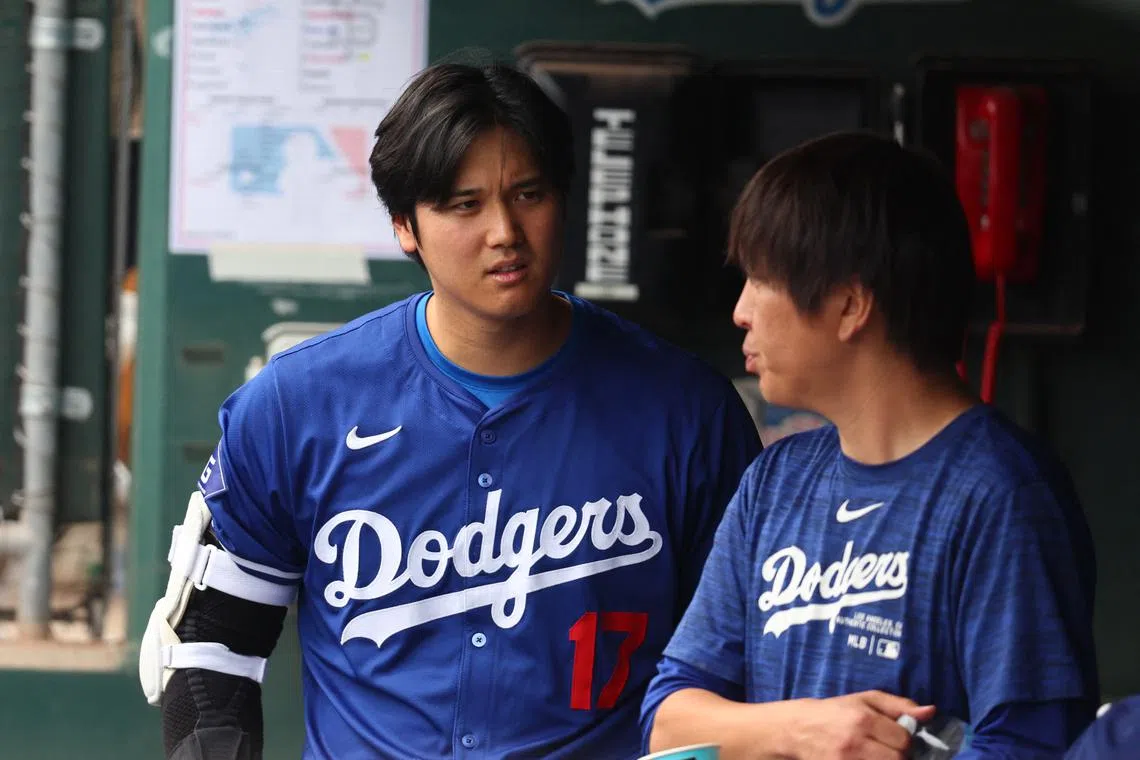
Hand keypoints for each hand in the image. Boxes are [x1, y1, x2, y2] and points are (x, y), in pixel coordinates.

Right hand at [786, 690, 936, 759]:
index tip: (896, 738)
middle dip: (899, 755)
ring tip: (878, 755)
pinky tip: (869, 759)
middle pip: (898, 758)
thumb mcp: (863, 700)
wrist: (796, 730)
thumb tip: (930, 712)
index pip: (904, 738)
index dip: (905, 739)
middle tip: (888, 750)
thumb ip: (898, 705)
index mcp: (863, 719)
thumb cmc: (834, 712)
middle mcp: (855, 742)